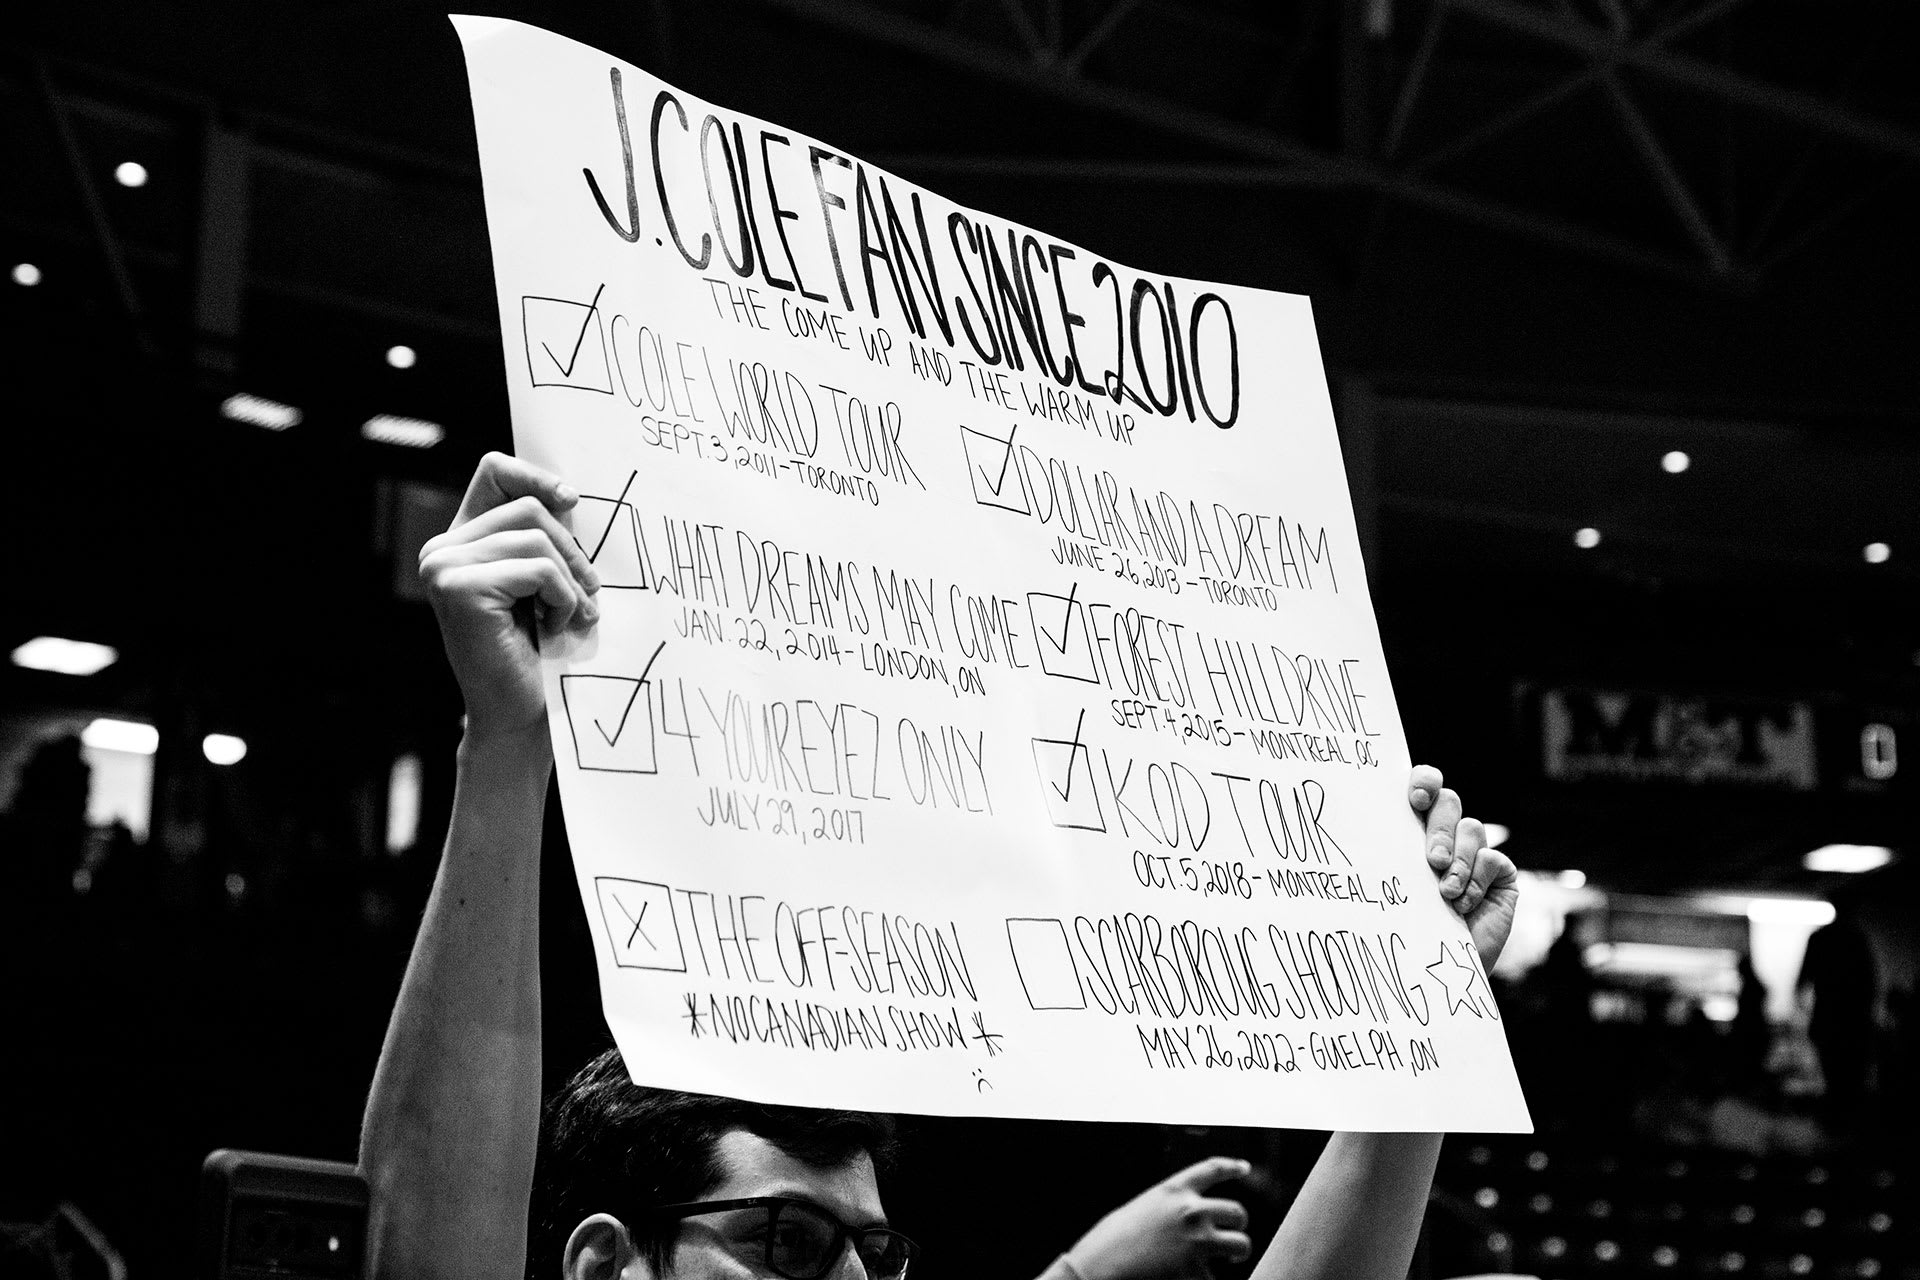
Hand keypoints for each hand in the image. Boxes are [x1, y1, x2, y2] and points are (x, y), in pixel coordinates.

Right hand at [418, 452, 600, 741]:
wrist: (521, 716)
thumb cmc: (540, 651)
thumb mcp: (544, 581)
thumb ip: (544, 537)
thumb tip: (568, 494)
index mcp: (461, 541)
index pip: (494, 471)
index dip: (535, 476)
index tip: (572, 500)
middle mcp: (442, 549)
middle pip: (528, 507)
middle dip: (571, 550)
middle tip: (590, 593)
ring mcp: (443, 567)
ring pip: (535, 537)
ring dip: (570, 580)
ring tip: (572, 615)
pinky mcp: (458, 588)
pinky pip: (537, 568)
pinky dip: (562, 596)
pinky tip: (556, 625)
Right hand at [1064, 1156, 1252, 1279]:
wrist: (1101, 1265)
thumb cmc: (1112, 1241)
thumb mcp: (1143, 1210)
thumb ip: (1170, 1210)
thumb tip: (1194, 1223)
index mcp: (1173, 1190)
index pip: (1211, 1169)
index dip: (1231, 1166)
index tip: (1244, 1168)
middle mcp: (1191, 1210)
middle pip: (1237, 1212)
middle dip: (1239, 1225)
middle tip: (1233, 1235)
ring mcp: (1197, 1241)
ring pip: (1240, 1244)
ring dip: (1237, 1253)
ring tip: (1231, 1259)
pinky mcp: (1196, 1270)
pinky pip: (1214, 1277)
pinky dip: (1206, 1279)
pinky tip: (1191, 1278)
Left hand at [1409, 765, 1517, 970]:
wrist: (1435, 969)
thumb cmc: (1405, 926)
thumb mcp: (1393, 888)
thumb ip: (1390, 857)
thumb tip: (1363, 831)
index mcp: (1414, 829)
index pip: (1423, 786)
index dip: (1424, 781)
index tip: (1415, 798)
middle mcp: (1446, 835)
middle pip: (1448, 803)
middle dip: (1440, 828)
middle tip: (1432, 861)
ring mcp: (1475, 852)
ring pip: (1472, 828)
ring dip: (1458, 861)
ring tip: (1445, 893)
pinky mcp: (1500, 874)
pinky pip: (1492, 860)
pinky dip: (1476, 881)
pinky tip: (1463, 904)